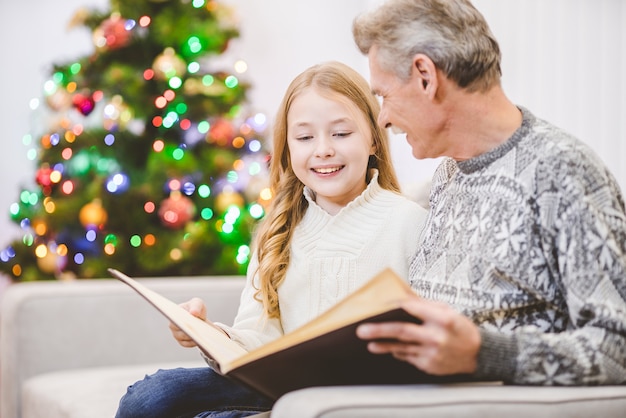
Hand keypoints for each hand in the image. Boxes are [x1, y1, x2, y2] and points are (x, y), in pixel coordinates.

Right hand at [169, 297, 206, 347]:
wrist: (199, 318)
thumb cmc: (196, 308)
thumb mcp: (198, 303)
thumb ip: (196, 306)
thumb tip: (193, 313)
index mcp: (174, 313)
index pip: (174, 317)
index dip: (179, 319)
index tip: (186, 321)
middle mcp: (172, 325)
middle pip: (178, 328)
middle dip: (187, 329)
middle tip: (195, 329)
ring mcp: (176, 334)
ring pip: (183, 337)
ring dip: (191, 336)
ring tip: (200, 335)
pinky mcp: (182, 342)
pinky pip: (186, 344)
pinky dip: (193, 342)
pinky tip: (199, 341)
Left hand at [356, 294, 480, 375]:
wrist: (478, 354)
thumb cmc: (460, 329)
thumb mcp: (447, 310)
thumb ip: (424, 304)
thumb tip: (402, 295)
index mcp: (442, 319)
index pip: (412, 308)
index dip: (394, 305)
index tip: (379, 304)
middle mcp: (436, 337)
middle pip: (402, 331)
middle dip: (379, 330)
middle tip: (362, 329)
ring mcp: (432, 353)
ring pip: (401, 348)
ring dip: (383, 344)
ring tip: (370, 342)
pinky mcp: (429, 365)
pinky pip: (408, 357)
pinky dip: (398, 351)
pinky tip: (389, 348)